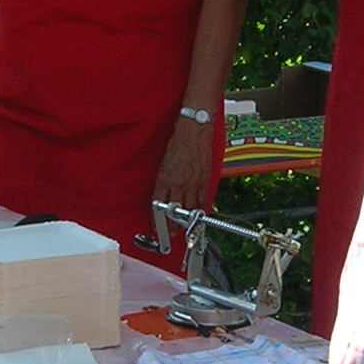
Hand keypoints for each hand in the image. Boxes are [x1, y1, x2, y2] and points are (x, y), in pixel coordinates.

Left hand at [150, 117, 214, 239]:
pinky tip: (199, 213)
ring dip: (187, 220)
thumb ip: (164, 179)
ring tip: (186, 227)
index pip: (158, 204)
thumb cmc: (178, 142)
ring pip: (189, 208)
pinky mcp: (205, 179)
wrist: (194, 130)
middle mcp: (177, 183)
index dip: (158, 218)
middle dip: (173, 225)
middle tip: (172, 233)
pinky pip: (203, 199)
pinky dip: (201, 208)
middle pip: (174, 211)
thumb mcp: (164, 162)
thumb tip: (164, 194)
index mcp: (164, 178)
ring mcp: (192, 182)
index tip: (157, 227)